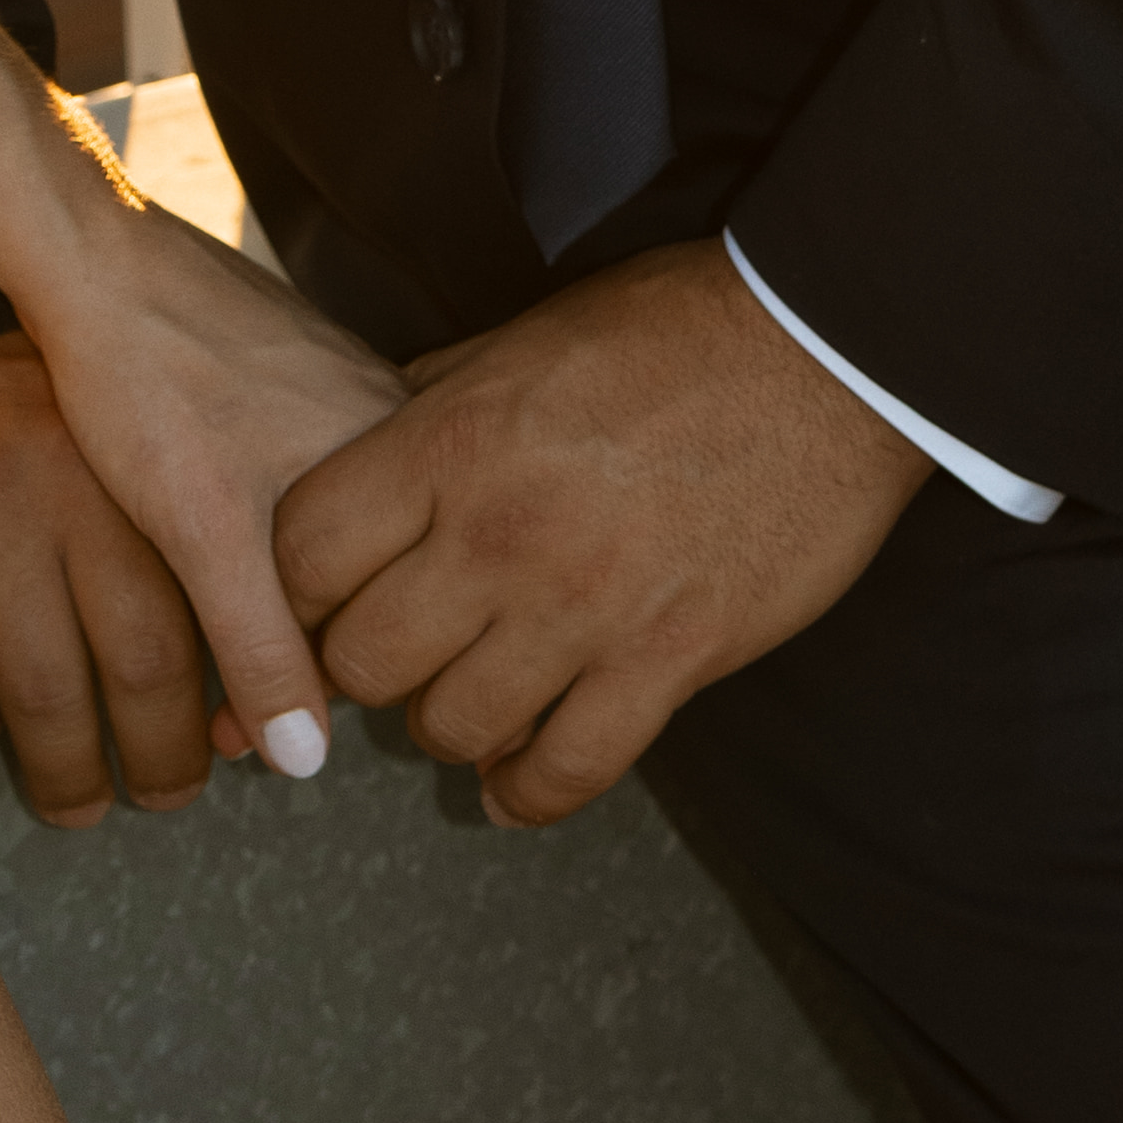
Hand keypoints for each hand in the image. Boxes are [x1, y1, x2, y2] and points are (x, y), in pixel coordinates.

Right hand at [0, 309, 350, 820]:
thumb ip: (246, 532)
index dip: (245, 706)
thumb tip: (291, 664)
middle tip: (160, 795)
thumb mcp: (183, 421)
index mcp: (165, 464)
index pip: (237, 621)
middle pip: (141, 671)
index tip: (239, 747)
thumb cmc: (65, 346)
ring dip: (61, 770)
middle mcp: (85, 487)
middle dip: (157, 761)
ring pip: (38, 690)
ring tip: (75, 799)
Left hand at [16, 191, 407, 787]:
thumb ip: (265, 652)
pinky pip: (303, 471)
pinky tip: (201, 531)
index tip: (241, 722)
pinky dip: (263, 523)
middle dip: (294, 644)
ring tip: (195, 619)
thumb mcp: (206, 540)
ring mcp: (344, 382)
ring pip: (336, 524)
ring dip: (275, 587)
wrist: (86, 255)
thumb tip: (307, 758)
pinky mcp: (294, 364)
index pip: (398, 608)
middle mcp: (390, 415)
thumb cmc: (148, 379)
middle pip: (370, 571)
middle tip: (211, 694)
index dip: (320, 682)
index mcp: (397, 456)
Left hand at [274, 248, 932, 823]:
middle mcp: (498, 534)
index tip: (324, 592)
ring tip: (464, 702)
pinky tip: (514, 783)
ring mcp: (584, 607)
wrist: (823, 355)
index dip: (299, 585)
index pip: (306, 553)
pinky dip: (528, 792)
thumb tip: (374, 430)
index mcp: (450, 441)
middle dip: (365, 665)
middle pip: (365, 659)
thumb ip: (439, 397)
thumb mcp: (524, 335)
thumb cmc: (674, 330)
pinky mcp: (668, 661)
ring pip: (452, 726)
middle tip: (395, 651)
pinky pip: (568, 770)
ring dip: (446, 725)